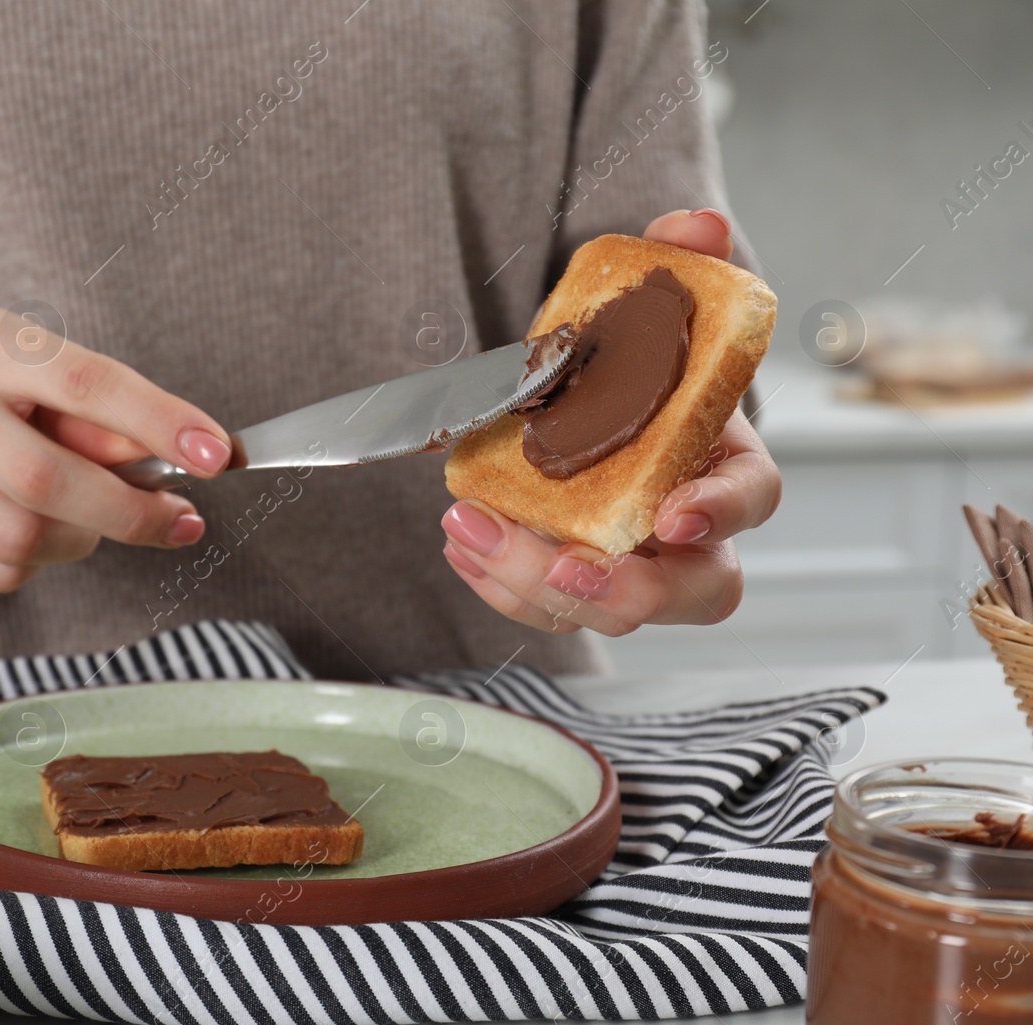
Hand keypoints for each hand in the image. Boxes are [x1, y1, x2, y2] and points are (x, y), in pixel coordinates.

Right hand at [0, 306, 230, 592]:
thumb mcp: (38, 367)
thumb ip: (104, 412)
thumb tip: (181, 456)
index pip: (81, 382)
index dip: (157, 422)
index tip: (217, 455)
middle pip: (46, 480)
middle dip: (131, 512)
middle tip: (181, 520)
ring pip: (22, 538)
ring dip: (83, 539)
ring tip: (93, 516)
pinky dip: (40, 561)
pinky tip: (39, 529)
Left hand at [439, 209, 781, 635]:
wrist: (581, 391)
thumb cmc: (631, 362)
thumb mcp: (650, 302)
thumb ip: (677, 263)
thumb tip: (698, 227)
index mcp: (724, 461)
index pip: (750, 499)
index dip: (721, 512)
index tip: (674, 515)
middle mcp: (685, 531)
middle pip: (684, 590)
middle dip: (624, 590)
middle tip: (566, 568)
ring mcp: (628, 564)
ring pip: (602, 609)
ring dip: (533, 584)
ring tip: (472, 530)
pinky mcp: (568, 578)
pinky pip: (541, 603)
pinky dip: (497, 580)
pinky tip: (461, 538)